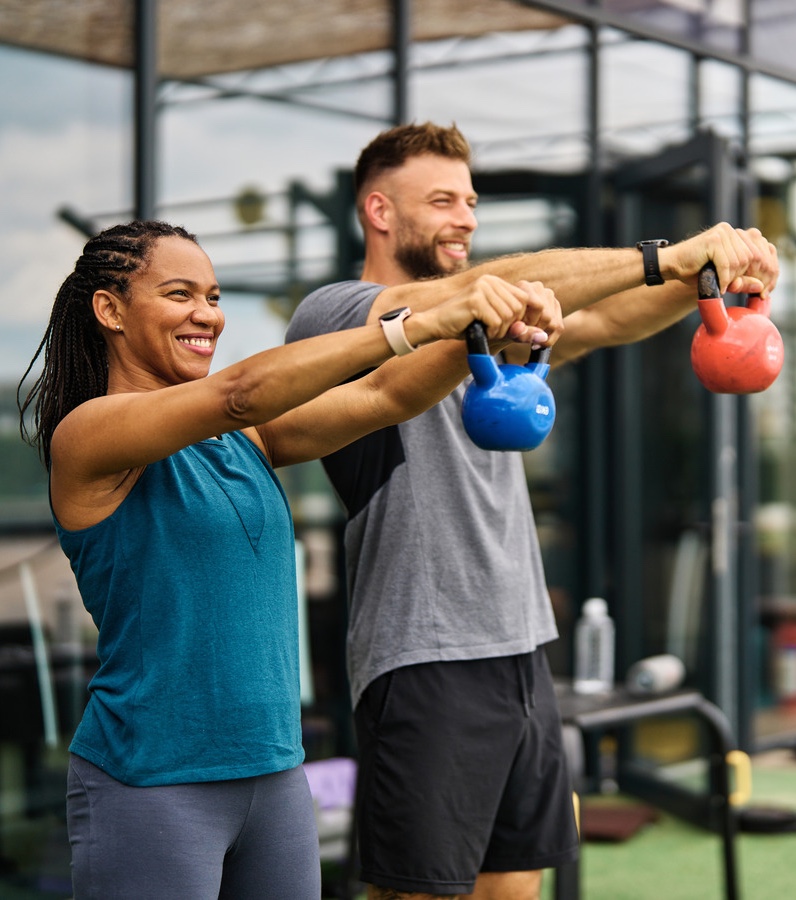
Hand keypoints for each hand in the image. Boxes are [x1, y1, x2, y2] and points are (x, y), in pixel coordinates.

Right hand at [410, 274, 563, 347]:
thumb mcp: (496, 323)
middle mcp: (490, 280)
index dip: (524, 318)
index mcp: (496, 282)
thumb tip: (544, 336)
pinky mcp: (475, 299)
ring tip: (486, 330)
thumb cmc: (464, 325)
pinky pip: (496, 320)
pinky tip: (480, 330)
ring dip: (500, 330)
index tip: (513, 329)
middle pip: (519, 307)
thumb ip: (518, 326)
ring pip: (509, 315)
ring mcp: (482, 287)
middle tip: (494, 331)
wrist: (435, 324)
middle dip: (511, 325)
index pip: (526, 298)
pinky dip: (491, 331)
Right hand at [663, 223, 778, 296]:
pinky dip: (723, 278)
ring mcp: (723, 233)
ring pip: (740, 261)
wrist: (670, 265)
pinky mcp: (714, 240)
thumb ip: (741, 280)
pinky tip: (718, 285)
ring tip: (720, 284)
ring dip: (731, 278)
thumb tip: (760, 287)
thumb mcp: (724, 277)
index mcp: (735, 235)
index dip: (759, 272)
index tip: (756, 289)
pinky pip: (727, 264)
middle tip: (732, 288)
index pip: (758, 253)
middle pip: (752, 258)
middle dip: (744, 277)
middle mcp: (731, 231)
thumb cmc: (694, 271)